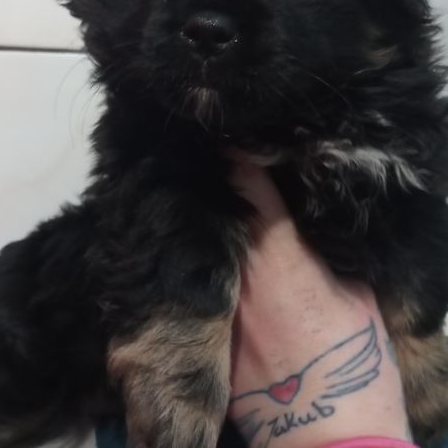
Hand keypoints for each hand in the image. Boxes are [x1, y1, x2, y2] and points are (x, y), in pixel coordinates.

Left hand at [228, 157, 410, 447]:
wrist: (329, 434)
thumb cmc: (355, 360)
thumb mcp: (357, 291)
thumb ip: (325, 250)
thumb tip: (310, 224)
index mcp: (280, 254)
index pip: (248, 185)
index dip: (238, 157)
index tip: (232, 143)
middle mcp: (238, 274)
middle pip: (217, 214)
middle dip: (217, 190)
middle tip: (215, 171)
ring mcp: (218, 307)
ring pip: (204, 251)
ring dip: (209, 231)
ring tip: (208, 213)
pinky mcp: (209, 339)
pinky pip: (203, 293)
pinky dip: (206, 275)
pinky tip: (212, 271)